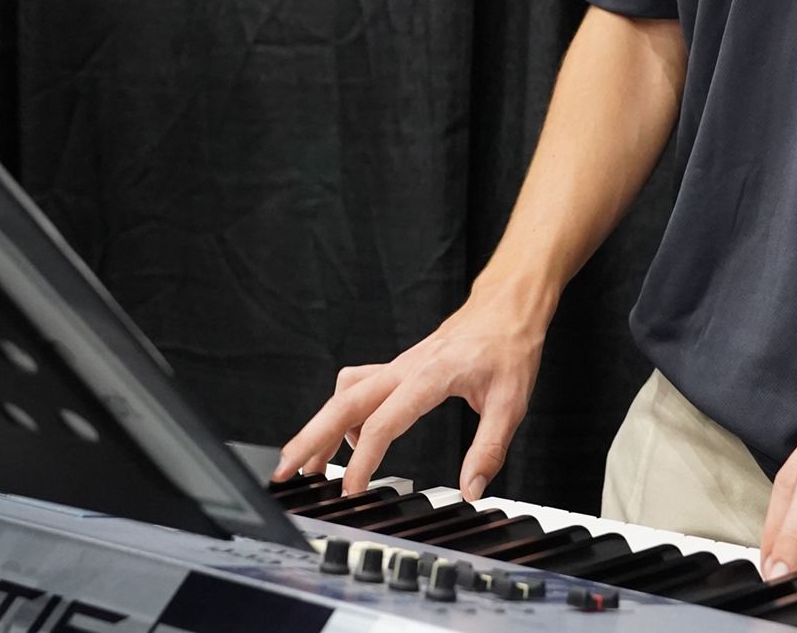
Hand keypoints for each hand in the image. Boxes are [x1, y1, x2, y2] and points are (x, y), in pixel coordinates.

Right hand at [273, 287, 549, 499]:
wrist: (506, 306)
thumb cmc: (509, 347)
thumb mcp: (511, 402)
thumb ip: (489, 449)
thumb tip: (471, 490)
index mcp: (429, 376)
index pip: (384, 423)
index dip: (363, 460)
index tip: (350, 491)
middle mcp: (404, 369)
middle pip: (344, 403)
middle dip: (310, 437)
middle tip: (286, 470)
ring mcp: (397, 366)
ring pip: (345, 394)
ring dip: (321, 426)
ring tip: (308, 465)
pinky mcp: (399, 368)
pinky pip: (358, 389)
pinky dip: (343, 414)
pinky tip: (349, 439)